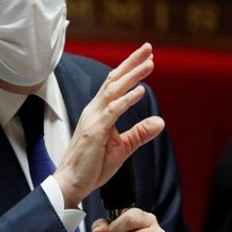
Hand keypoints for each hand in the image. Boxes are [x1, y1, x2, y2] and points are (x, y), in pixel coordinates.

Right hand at [53, 42, 164, 207]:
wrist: (71, 183)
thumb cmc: (92, 166)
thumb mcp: (122, 147)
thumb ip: (140, 133)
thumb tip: (160, 121)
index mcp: (99, 112)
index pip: (115, 84)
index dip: (130, 69)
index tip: (147, 58)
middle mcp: (94, 110)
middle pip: (114, 80)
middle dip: (132, 63)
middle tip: (148, 48)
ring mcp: (93, 119)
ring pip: (114, 90)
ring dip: (132, 76)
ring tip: (149, 64)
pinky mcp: (94, 131)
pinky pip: (113, 111)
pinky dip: (127, 99)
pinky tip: (140, 90)